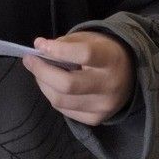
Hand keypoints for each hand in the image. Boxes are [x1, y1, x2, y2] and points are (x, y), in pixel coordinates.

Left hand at [21, 31, 135, 124]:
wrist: (130, 75)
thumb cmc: (103, 52)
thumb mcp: (89, 39)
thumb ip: (65, 43)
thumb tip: (40, 49)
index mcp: (110, 59)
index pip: (83, 55)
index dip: (58, 51)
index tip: (39, 45)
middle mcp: (109, 86)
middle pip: (67, 85)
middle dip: (41, 71)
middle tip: (29, 60)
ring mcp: (103, 106)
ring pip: (61, 101)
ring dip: (43, 84)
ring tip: (39, 72)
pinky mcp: (96, 119)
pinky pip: (65, 110)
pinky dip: (53, 96)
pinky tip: (52, 86)